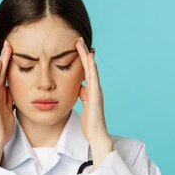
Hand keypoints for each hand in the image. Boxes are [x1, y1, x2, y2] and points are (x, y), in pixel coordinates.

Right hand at [0, 40, 14, 164]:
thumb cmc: (3, 128)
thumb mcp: (10, 110)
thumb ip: (11, 99)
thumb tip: (15, 90)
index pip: (4, 75)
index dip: (9, 62)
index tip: (14, 50)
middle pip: (0, 71)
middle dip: (5, 56)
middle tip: (9, 42)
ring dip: (1, 60)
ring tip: (6, 47)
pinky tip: (0, 63)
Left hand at [75, 37, 112, 166]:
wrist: (96, 135)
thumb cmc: (90, 122)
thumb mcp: (83, 105)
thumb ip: (81, 95)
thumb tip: (78, 87)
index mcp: (91, 90)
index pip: (86, 71)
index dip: (81, 59)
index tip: (77, 47)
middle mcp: (95, 88)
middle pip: (89, 66)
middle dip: (84, 52)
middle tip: (78, 39)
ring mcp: (96, 90)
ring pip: (91, 68)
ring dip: (86, 55)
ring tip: (80, 42)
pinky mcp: (96, 94)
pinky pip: (93, 77)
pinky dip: (91, 66)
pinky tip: (88, 57)